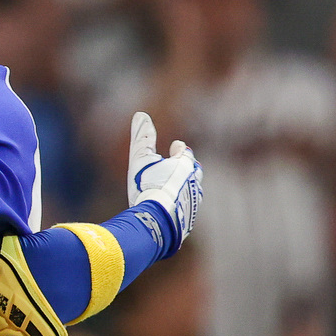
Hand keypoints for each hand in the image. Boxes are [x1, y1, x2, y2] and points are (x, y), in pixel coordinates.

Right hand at [127, 112, 202, 256]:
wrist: (156, 220)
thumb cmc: (148, 185)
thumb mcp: (140, 158)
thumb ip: (142, 137)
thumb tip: (141, 114)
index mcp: (185, 166)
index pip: (185, 154)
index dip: (179, 150)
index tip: (176, 146)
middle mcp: (194, 183)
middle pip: (194, 172)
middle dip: (188, 168)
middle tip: (181, 167)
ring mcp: (193, 203)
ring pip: (192, 192)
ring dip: (185, 188)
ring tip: (177, 189)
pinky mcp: (188, 221)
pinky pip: (186, 210)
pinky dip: (181, 206)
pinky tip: (173, 209)